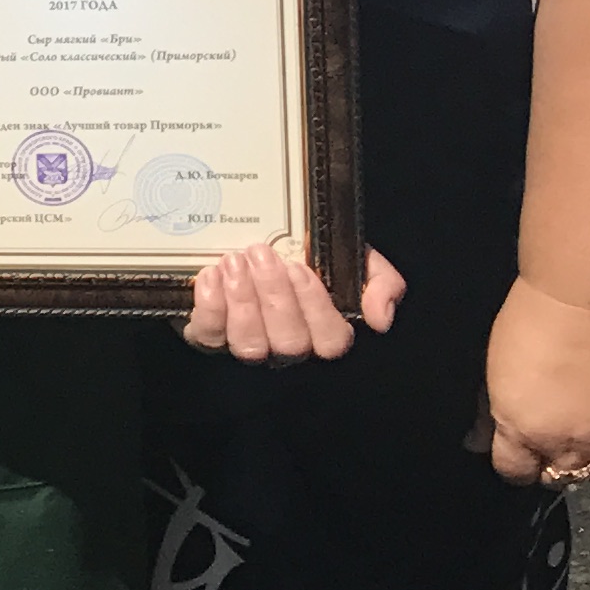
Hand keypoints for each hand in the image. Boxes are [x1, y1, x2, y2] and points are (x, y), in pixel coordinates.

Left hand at [183, 239, 403, 361]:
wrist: (256, 243)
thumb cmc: (310, 255)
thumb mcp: (354, 257)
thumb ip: (381, 282)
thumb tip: (379, 318)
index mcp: (324, 330)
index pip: (331, 340)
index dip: (315, 307)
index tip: (298, 267)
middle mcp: (288, 346)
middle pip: (289, 342)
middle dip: (274, 296)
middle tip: (259, 253)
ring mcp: (248, 344)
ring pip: (250, 344)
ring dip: (242, 301)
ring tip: (234, 262)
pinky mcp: (210, 337)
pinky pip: (209, 335)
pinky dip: (210, 305)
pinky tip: (212, 275)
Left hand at [479, 278, 589, 486]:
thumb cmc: (533, 323)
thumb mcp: (493, 369)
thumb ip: (488, 413)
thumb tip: (476, 442)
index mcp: (521, 429)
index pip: (513, 472)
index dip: (512, 462)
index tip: (513, 451)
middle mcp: (566, 444)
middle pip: (556, 477)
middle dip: (547, 462)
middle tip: (547, 436)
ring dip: (585, 459)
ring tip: (580, 431)